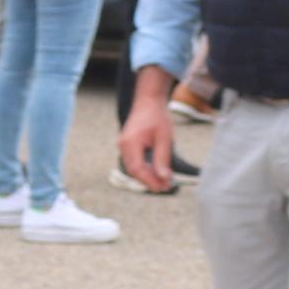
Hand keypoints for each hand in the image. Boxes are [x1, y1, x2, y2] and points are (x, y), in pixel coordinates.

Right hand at [118, 68, 178, 191]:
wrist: (148, 100)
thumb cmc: (157, 116)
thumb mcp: (164, 138)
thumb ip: (162, 159)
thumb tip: (164, 178)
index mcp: (130, 143)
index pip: (137, 169)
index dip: (149, 181)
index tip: (162, 187)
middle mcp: (123, 145)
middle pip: (134, 170)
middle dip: (149, 181)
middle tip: (165, 187)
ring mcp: (124, 145)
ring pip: (133, 168)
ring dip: (147, 176)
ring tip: (163, 181)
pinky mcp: (127, 145)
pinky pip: (134, 161)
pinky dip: (144, 169)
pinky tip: (156, 171)